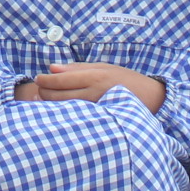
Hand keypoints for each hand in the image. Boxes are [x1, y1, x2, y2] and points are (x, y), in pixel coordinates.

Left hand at [19, 61, 164, 111]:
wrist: (151, 99)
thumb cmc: (125, 79)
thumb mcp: (104, 67)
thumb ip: (77, 68)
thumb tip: (52, 68)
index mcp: (94, 77)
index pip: (60, 79)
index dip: (44, 80)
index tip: (38, 78)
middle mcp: (93, 94)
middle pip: (56, 96)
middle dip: (43, 92)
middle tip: (40, 89)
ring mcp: (94, 110)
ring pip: (62, 109)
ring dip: (49, 104)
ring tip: (46, 99)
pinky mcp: (96, 123)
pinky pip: (72, 118)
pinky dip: (62, 113)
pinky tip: (60, 111)